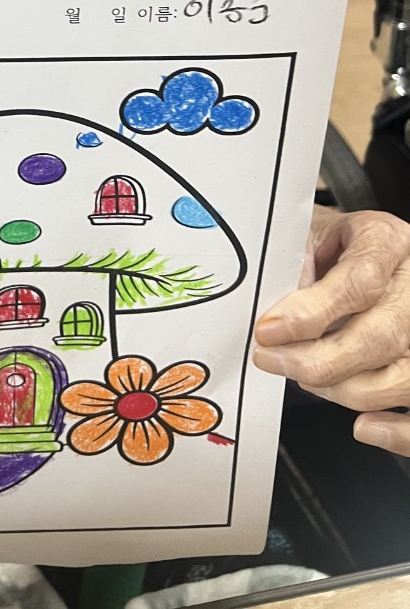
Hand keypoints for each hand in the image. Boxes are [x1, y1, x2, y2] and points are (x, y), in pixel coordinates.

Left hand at [254, 209, 409, 454]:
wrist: (357, 248)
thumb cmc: (329, 244)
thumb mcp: (308, 235)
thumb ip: (293, 268)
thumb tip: (273, 319)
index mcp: (386, 241)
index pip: (360, 282)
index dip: (312, 313)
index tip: (269, 330)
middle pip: (382, 337)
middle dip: (319, 360)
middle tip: (272, 361)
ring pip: (403, 377)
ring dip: (346, 391)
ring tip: (304, 378)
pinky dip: (397, 430)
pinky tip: (365, 427)